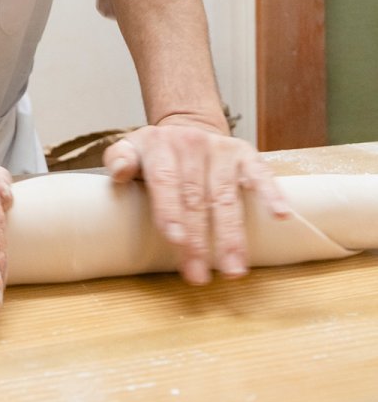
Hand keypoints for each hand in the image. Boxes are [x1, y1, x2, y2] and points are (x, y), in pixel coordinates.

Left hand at [103, 122, 290, 284]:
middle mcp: (192, 145)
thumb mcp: (130, 149)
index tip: (175, 241)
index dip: (170, 211)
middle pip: (196, 197)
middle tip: (200, 276)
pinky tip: (282, 215)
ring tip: (235, 269)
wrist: (186, 125)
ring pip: (227, 196)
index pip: (166, 181)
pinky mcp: (245, 154)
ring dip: (232, 234)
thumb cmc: (156, 153)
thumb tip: (119, 171)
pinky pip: (261, 174)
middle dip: (199, 239)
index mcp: (160, 146)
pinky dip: (272, 194)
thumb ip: (119, 159)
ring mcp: (221, 150)